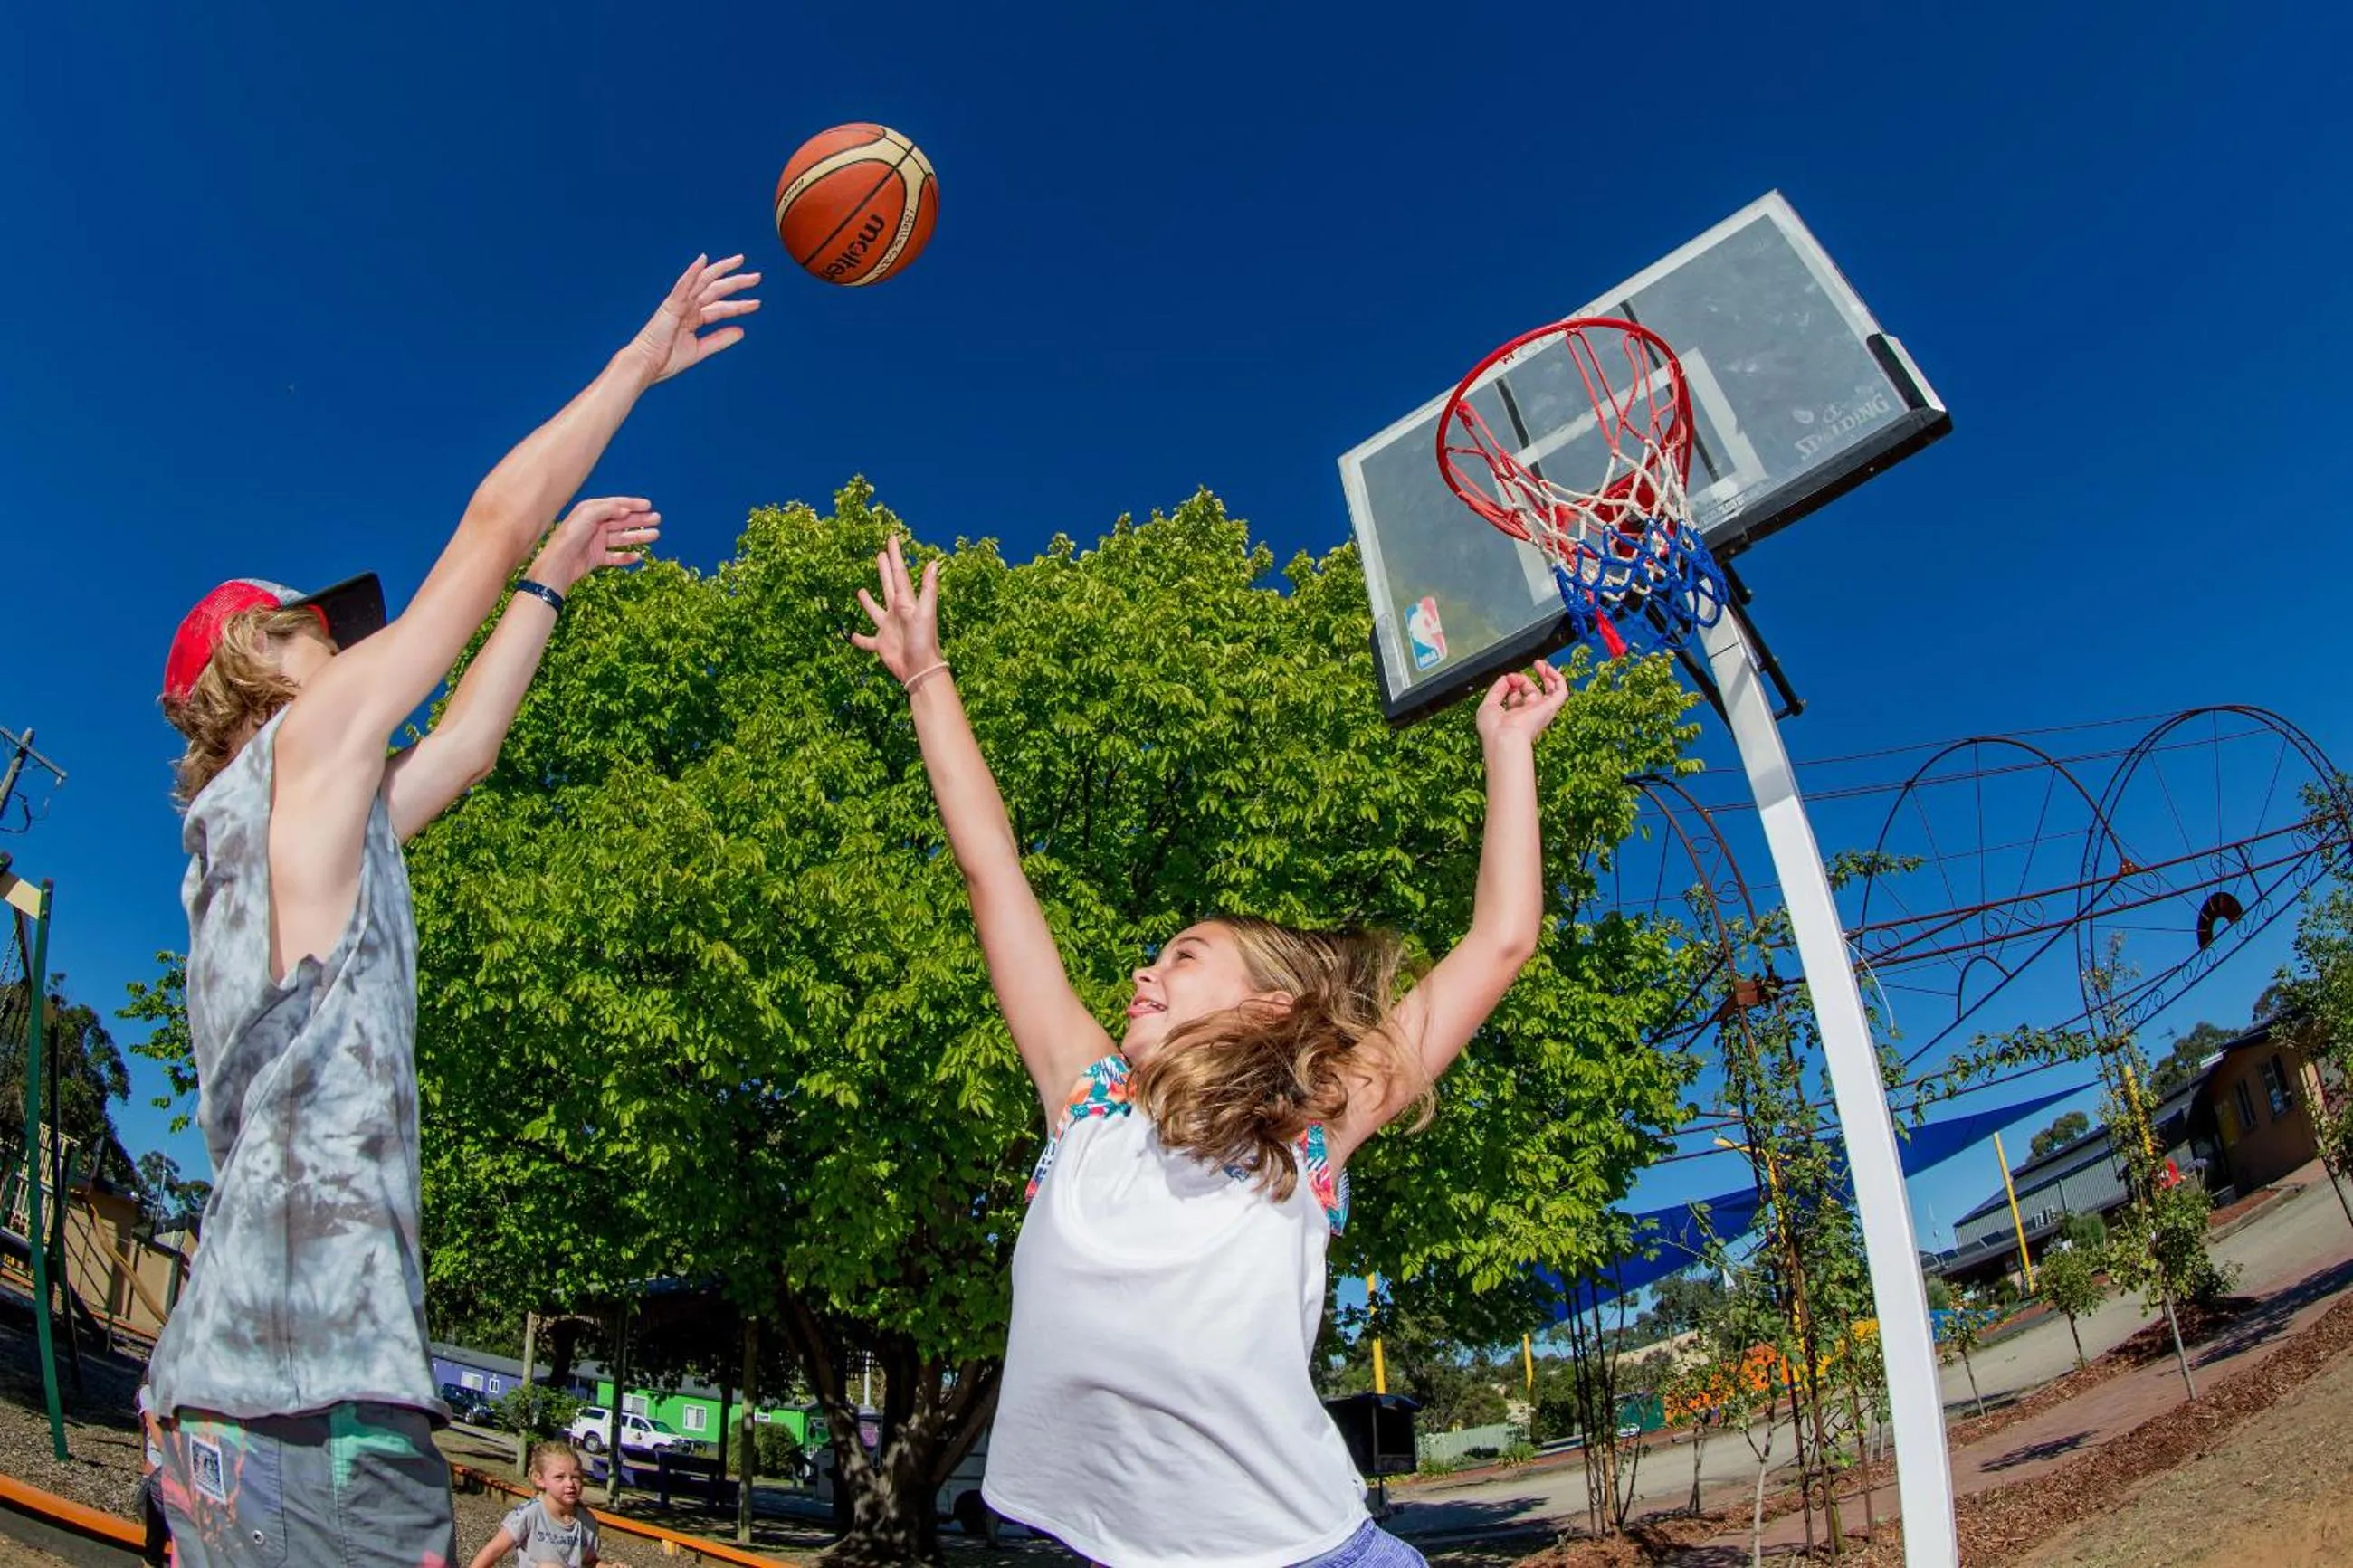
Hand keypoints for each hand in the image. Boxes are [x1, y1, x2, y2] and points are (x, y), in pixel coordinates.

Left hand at [527, 497, 660, 593]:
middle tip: (657, 519)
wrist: (559, 564)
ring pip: (622, 538)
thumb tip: (625, 510)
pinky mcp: (596, 558)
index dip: (632, 504)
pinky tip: (638, 556)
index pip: (615, 505)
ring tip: (655, 535)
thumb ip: (608, 509)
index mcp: (590, 511)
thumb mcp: (588, 515)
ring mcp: (596, 542)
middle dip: (640, 520)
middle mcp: (594, 525)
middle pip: (622, 521)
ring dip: (638, 537)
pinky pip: (615, 557)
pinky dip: (627, 557)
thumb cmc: (570, 537)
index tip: (648, 505)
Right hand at [626, 255, 759, 383]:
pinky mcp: (671, 305)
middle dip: (737, 282)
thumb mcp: (700, 349)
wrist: (646, 365)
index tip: (756, 303)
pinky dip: (693, 272)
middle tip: (757, 277)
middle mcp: (688, 307)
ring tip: (740, 261)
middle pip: (716, 290)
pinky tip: (703, 260)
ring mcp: (679, 304)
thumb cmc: (666, 359)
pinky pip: (683, 285)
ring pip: (704, 282)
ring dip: (722, 270)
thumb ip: (720, 339)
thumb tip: (742, 331)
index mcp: (694, 318)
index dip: (739, 305)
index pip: (721, 308)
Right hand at [850, 535, 941, 682]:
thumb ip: (928, 587)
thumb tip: (934, 562)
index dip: (895, 556)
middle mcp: (897, 612)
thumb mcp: (925, 611)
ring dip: (868, 601)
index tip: (891, 539)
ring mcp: (888, 628)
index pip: (899, 574)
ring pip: (875, 610)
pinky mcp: (881, 644)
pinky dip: (859, 638)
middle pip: (888, 585)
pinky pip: (867, 640)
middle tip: (880, 554)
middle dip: (885, 570)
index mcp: (906, 602)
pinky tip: (851, 636)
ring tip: (861, 590)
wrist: (919, 668)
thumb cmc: (924, 640)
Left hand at [1475, 661, 1567, 748]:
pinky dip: (1557, 678)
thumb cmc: (1494, 730)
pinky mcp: (1550, 707)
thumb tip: (1507, 678)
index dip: (1511, 685)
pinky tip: (1548, 668)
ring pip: (1548, 690)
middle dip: (1523, 679)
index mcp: (1515, 716)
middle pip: (1531, 691)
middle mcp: (1529, 714)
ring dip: (1544, 674)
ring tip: (1537, 664)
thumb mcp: (1488, 705)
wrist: (1504, 737)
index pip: (1517, 696)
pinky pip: (1561, 691)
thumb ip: (1497, 689)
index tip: (1505, 680)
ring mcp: (1541, 711)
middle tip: (1513, 676)